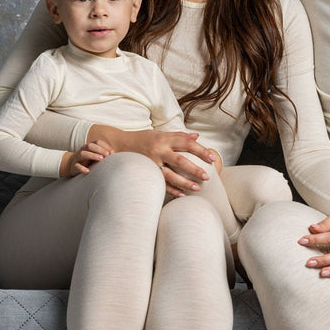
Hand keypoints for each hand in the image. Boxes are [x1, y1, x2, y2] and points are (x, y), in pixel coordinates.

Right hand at [58, 140, 113, 178]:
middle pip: (90, 146)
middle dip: (99, 150)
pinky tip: (88, 171)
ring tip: (100, 159)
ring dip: (92, 155)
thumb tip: (117, 155)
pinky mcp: (74, 166)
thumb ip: (105, 154)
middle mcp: (83, 150)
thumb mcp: (97, 155)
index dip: (105, 146)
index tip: (112, 152)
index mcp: (89, 146)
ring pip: (83, 154)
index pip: (97, 142)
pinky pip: (77, 166)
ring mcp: (78, 157)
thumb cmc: (89, 160)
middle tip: (107, 155)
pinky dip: (82, 168)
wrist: (73, 165)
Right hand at [100, 127, 216, 195]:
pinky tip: (181, 195)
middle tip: (207, 176)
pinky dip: (171, 190)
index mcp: (164, 138)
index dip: (201, 150)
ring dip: (184, 182)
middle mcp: (158, 150)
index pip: (186, 143)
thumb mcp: (159, 133)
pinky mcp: (145, 172)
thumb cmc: (142, 139)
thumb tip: (197, 136)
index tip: (212, 158)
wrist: (118, 144)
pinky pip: (160, 183)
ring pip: (170, 174)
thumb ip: (178, 135)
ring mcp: (151, 162)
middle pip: (180, 160)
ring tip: (197, 188)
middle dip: (195, 169)